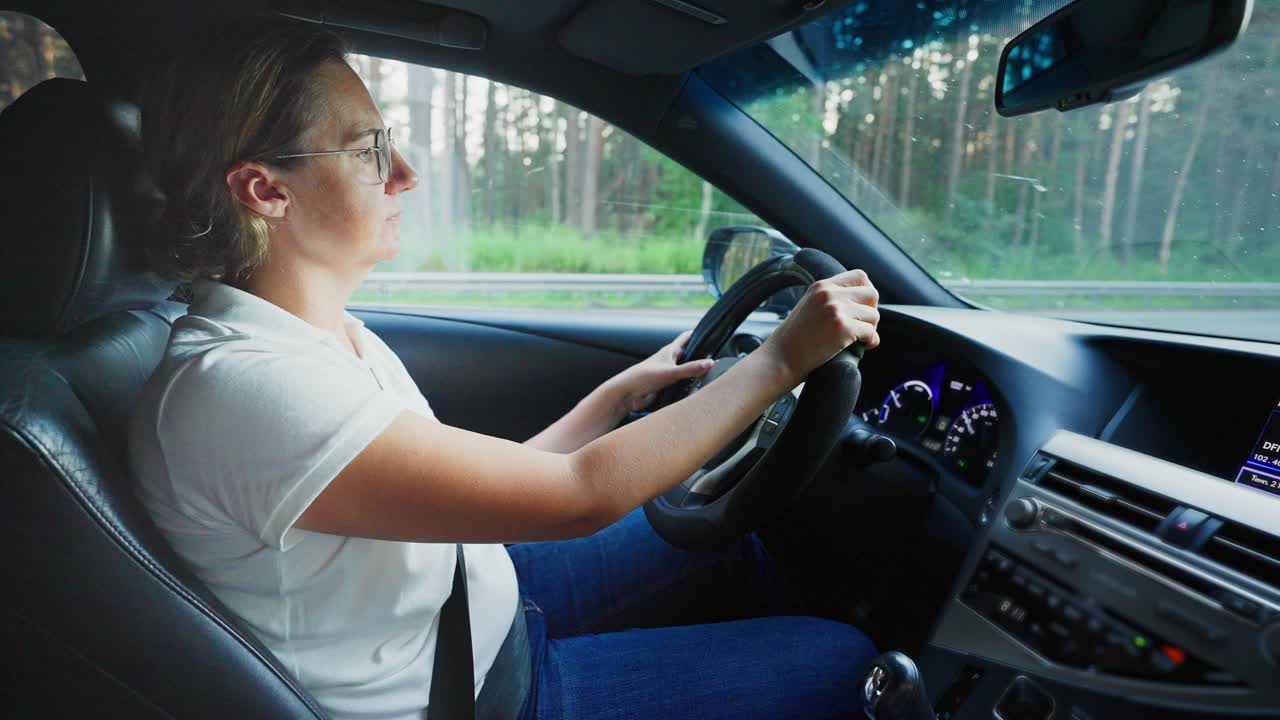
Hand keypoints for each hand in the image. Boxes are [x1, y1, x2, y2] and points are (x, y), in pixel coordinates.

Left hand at [612, 330, 715, 412]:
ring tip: (709, 372)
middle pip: (687, 354)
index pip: (685, 338)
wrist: (626, 394)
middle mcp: (668, 361)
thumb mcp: (670, 372)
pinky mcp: (665, 386)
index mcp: (669, 352)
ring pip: (684, 369)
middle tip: (715, 355)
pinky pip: (681, 383)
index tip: (708, 331)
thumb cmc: (642, 378)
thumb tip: (710, 363)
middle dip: (699, 354)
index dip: (696, 334)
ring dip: (694, 371)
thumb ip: (690, 369)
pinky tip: (695, 388)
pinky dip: (688, 384)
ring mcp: (667, 373)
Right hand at [761, 269, 879, 384]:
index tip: (862, 309)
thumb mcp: (810, 307)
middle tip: (862, 325)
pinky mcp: (842, 328)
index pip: (860, 276)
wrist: (781, 359)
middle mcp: (829, 293)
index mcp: (821, 286)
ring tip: (860, 338)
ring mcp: (836, 309)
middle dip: (871, 311)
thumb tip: (862, 303)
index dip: (866, 293)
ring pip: (874, 314)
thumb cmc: (795, 340)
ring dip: (870, 328)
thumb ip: (831, 299)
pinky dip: (870, 341)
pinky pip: (871, 332)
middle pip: (872, 294)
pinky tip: (863, 347)